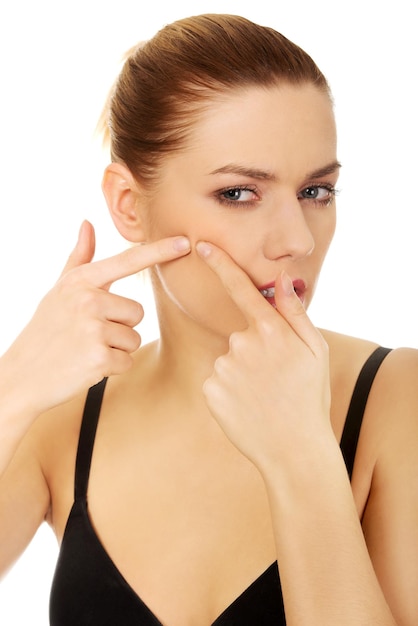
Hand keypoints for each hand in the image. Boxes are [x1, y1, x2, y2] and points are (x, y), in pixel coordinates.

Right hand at [3, 221, 190, 412]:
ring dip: (116, 349)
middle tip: (88, 336)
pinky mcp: (99, 357)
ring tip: (86, 350)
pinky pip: (126, 360)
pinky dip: (111, 368)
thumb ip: (79, 258)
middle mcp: (88, 300)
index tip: (184, 243)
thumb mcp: (59, 291)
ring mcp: (93, 329)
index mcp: (81, 282)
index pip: (127, 261)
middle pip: (137, 312)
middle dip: (120, 328)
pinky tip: (86, 366)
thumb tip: (87, 223)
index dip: (158, 252)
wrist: (22, 375)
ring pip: (134, 338)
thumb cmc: (46, 331)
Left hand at [196, 241, 331, 473]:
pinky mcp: (210, 389)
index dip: (220, 264)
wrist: (294, 449)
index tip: (201, 246)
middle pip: (240, 335)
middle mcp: (241, 343)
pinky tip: (247, 406)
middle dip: (254, 350)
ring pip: (228, 359)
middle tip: (276, 379)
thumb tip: (282, 279)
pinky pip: (217, 380)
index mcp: (270, 330)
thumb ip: (295, 313)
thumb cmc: (309, 397)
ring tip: (263, 396)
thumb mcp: (315, 352)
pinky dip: (229, 390)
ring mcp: (223, 367)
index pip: (241, 289)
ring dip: (242, 372)